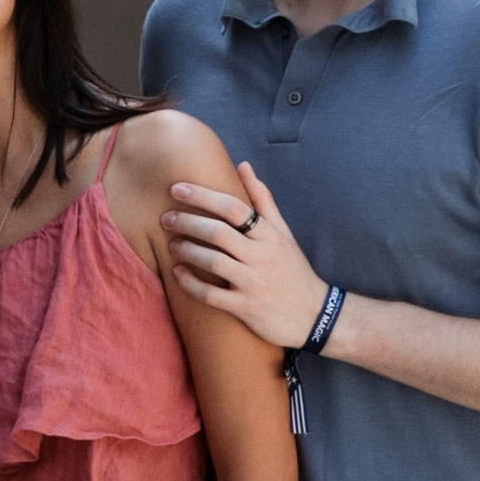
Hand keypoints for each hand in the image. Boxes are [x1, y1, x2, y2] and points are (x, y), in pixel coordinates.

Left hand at [161, 159, 329, 352]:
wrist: (313, 314)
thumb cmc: (293, 269)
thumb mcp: (283, 232)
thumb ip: (262, 199)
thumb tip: (242, 165)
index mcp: (270, 235)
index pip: (234, 208)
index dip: (203, 196)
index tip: (177, 189)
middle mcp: (262, 256)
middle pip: (219, 233)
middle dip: (188, 222)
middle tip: (166, 218)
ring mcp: (254, 283)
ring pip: (214, 262)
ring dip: (187, 250)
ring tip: (172, 244)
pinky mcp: (246, 308)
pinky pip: (212, 295)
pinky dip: (190, 284)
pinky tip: (177, 273)